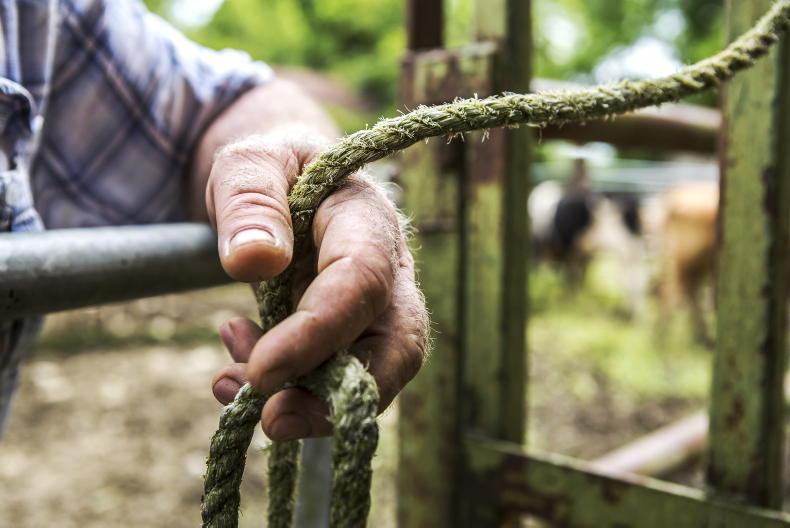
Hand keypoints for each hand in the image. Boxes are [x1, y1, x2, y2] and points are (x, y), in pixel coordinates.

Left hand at [206, 130, 428, 440]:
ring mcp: (374, 309)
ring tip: (227, 385)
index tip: (259, 370)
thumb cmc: (271, 167)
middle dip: (341, 396)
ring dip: (307, 401)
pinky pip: (333, 379)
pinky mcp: (351, 337)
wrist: (284, 183)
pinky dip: (285, 388)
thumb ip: (250, 198)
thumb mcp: (248, 162)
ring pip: (371, 375)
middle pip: (398, 346)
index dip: (319, 332)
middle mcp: (387, 272)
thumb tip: (252, 262)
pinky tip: (231, 370)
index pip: (363, 280)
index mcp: (366, 219)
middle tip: (272, 421)